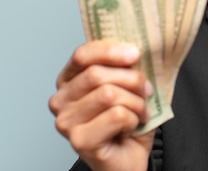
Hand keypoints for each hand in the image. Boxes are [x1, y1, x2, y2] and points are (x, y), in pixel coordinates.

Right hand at [49, 41, 153, 170]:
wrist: (129, 159)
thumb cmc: (127, 121)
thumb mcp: (128, 85)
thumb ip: (126, 65)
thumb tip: (137, 47)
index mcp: (69, 80)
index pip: (83, 54)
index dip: (110, 50)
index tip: (135, 53)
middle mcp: (61, 100)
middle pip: (98, 74)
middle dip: (132, 79)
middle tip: (146, 90)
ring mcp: (66, 122)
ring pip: (109, 94)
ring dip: (136, 102)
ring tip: (139, 112)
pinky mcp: (79, 140)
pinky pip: (117, 115)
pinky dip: (134, 119)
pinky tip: (130, 127)